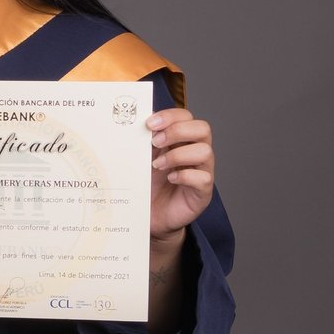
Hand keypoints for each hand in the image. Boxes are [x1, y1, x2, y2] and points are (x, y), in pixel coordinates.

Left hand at [147, 109, 214, 242]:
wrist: (149, 217)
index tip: (149, 123)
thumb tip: (129, 122)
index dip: (170, 116)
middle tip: (155, 142)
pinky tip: (170, 179)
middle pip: (202, 128)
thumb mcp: (141, 160)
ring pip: (205, 151)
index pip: (186, 117)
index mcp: (180, 140)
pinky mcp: (202, 192)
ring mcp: (202, 172)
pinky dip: (185, 176)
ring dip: (178, 155)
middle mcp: (195, 153)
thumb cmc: (147, 185)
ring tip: (158, 165)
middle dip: (177, 131)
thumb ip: (141, 142)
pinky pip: (204, 178)